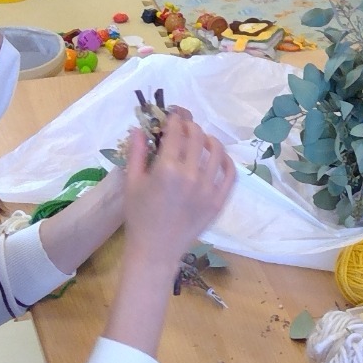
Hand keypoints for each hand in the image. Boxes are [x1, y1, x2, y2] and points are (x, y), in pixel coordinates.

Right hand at [122, 110, 234, 274]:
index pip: (176, 131)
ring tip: (201, 139)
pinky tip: (218, 157)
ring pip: (216, 151)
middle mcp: (191, 175)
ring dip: (208, 139)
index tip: (173, 113)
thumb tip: (139, 128)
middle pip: (197, 136)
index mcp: (167, 169)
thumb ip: (136, 152)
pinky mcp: (218, 201)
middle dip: (190, 125)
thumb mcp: (132, 182)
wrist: (156, 250)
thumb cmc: (139, 216)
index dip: (175, 117)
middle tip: (183, 125)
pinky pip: (230, 174)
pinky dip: (226, 160)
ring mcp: (208, 188)